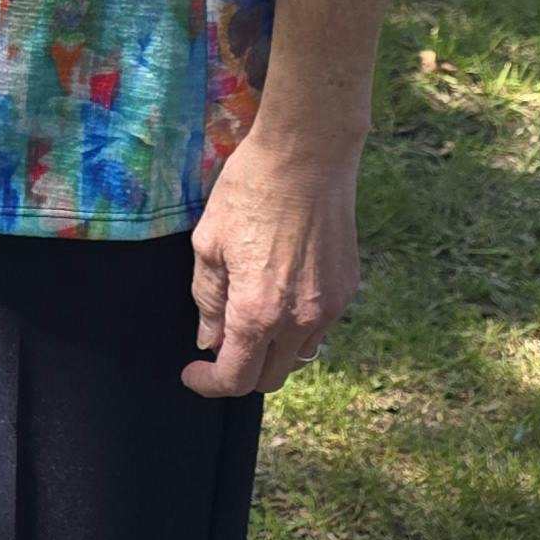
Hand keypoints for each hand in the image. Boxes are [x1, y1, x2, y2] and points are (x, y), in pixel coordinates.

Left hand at [184, 124, 362, 396]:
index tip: (192, 372)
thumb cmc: (250, 191)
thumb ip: (208, 300)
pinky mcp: (347, 290)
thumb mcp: (209, 244)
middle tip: (219, 341)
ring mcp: (329, 308)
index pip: (234, 378)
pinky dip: (295, 328)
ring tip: (250, 314)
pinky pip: (318, 329)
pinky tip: (280, 293)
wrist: (308, 156)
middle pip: (268, 378)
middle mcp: (299, 321)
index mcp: (257, 313)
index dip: (207, 383)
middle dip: (240, 371)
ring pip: (296, 357)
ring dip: (270, 352)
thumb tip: (211, 339)